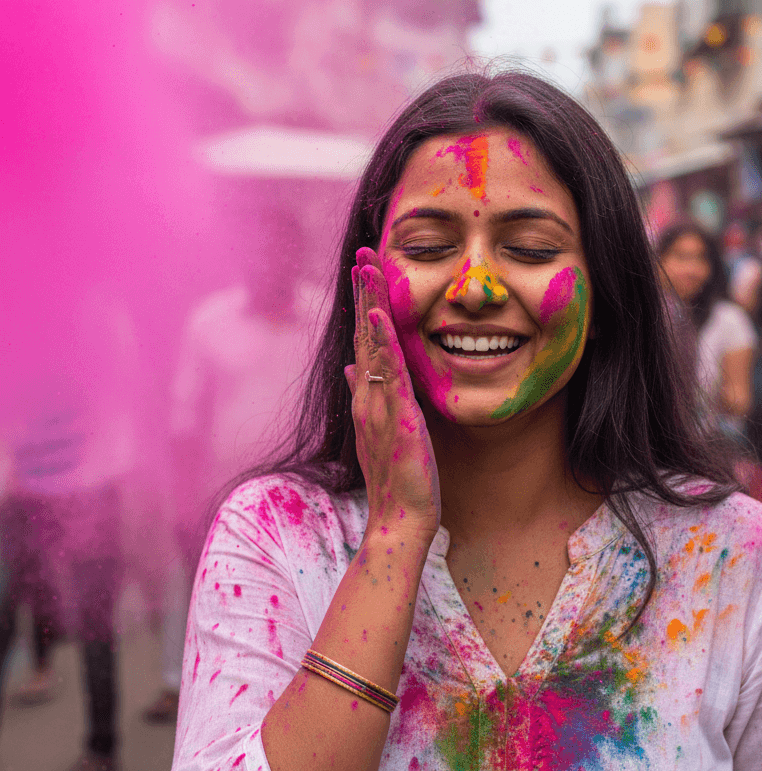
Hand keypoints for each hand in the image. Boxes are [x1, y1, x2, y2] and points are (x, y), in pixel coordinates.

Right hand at [346, 247, 440, 542]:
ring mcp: (379, 404)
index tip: (366, 271)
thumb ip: (366, 397)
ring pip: (372, 344)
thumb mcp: (380, 430)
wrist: (400, 518)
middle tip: (363, 252)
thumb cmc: (396, 478)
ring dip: (370, 303)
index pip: (365, 342)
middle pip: (364, 333)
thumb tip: (353, 369)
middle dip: (364, 291)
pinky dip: (383, 341)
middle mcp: (369, 395)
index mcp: (369, 397)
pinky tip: (379, 315)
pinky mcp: (396, 416)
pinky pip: (388, 372)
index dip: (365, 305)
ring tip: (367, 266)